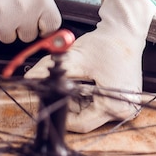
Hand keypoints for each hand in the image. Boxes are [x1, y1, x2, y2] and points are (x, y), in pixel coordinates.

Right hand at [0, 0, 60, 42]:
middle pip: (27, 35)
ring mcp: (4, 19)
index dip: (43, 27)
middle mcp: (25, 11)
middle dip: (19, 26)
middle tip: (9, 10)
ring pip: (6, 37)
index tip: (37, 26)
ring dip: (0, 25)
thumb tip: (40, 16)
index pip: (51, 26)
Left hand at [26, 0, 155, 132]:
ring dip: (79, 99)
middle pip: (85, 118)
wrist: (125, 31)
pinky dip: (88, 95)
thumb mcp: (76, 57)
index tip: (50, 100)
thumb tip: (30, 79)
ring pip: (91, 112)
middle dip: (70, 103)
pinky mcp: (123, 100)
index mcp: (114, 105)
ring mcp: (125, 106)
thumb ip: (50, 70)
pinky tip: (88, 80)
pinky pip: (99, 105)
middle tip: (64, 85)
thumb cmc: (108, 43)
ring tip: (80, 78)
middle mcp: (123, 110)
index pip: (80, 123)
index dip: (62, 111)